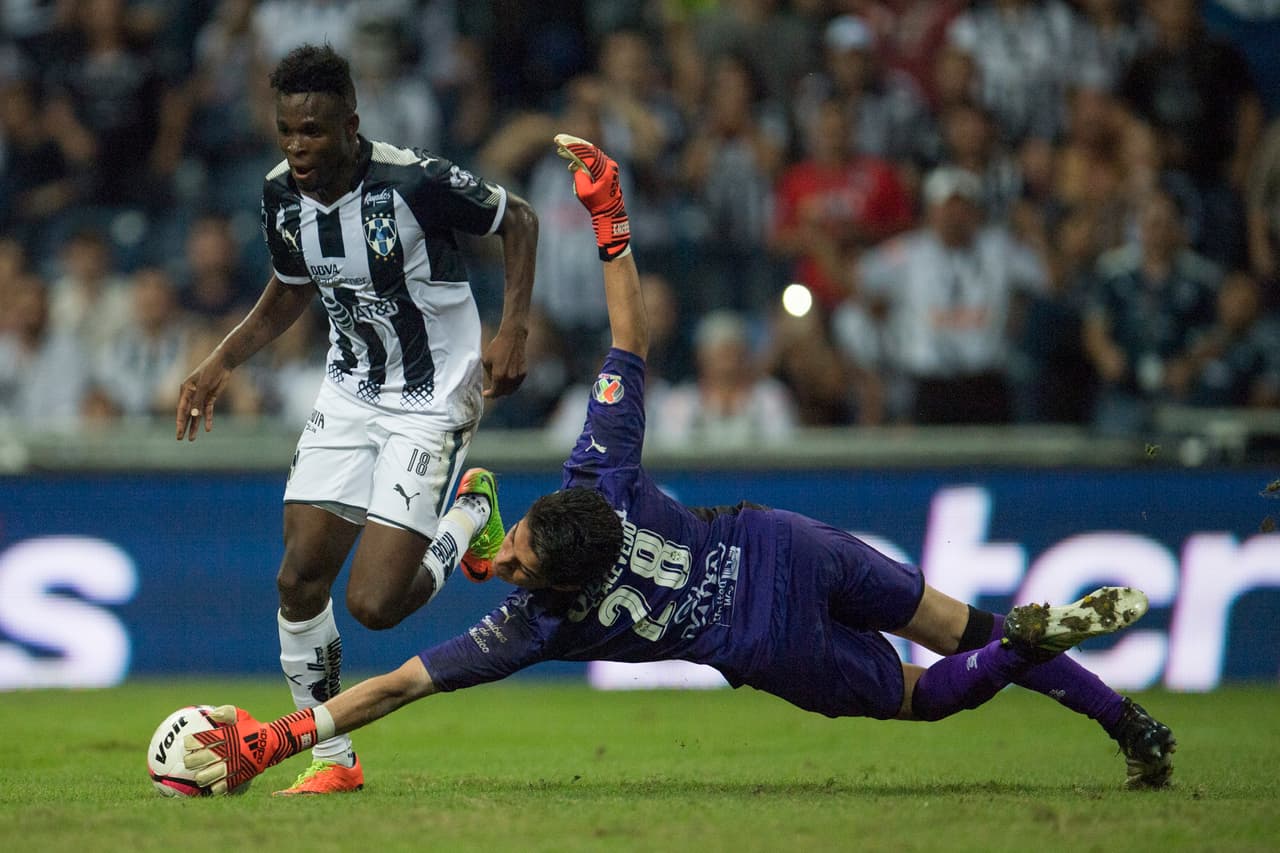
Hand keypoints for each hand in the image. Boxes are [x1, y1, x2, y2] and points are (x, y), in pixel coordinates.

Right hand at [176, 353, 232, 440]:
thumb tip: (194, 415)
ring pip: (197, 415)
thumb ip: (199, 400)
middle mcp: (191, 394)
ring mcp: (201, 396)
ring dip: (195, 426)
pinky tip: (208, 429)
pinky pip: (208, 411)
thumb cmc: (211, 371)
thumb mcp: (204, 385)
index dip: (180, 421)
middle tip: (180, 439)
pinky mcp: (210, 397)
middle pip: (187, 414)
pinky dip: (208, 419)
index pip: (181, 409)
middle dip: (184, 426)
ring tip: (192, 439)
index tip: (179, 432)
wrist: (223, 363)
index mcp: (185, 390)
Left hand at [184, 705, 317, 794]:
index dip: (190, 742)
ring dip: (200, 776)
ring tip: (200, 774)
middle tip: (190, 760)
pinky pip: (220, 787)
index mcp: (225, 737)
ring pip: (205, 777)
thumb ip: (227, 712)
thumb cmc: (253, 729)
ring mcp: (231, 766)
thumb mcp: (242, 715)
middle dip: (190, 761)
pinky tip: (213, 783)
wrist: (273, 744)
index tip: (188, 743)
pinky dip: (214, 786)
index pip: (199, 740)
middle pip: (197, 760)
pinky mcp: (238, 778)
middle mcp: (225, 752)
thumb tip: (211, 714)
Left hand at [482, 325, 528, 397]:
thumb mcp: (486, 359)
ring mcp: (518, 376)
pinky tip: (507, 380)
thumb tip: (491, 380)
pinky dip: (512, 385)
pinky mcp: (524, 372)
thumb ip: (489, 373)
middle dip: (496, 393)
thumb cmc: (497, 346)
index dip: (489, 395)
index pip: (494, 392)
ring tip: (499, 386)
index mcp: (498, 375)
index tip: (485, 394)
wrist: (513, 337)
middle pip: (503, 393)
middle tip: (492, 391)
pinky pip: (517, 383)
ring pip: (511, 390)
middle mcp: (509, 378)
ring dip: (505, 390)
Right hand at [554, 133, 629, 260]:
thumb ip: (579, 176)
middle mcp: (608, 165)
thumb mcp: (584, 192)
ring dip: (575, 151)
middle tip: (559, 139)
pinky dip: (581, 159)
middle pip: (588, 149)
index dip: (571, 146)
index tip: (560, 140)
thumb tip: (577, 166)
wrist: (610, 213)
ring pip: (590, 152)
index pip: (586, 153)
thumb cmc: (597, 205)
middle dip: (573, 143)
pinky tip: (571, 165)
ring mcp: (608, 166)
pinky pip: (592, 159)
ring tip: (561, 150)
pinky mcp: (606, 169)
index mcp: (603, 170)